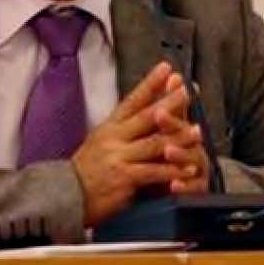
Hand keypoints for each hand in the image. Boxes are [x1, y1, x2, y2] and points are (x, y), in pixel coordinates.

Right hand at [71, 62, 198, 226]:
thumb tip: (144, 112)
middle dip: (169, 102)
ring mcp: (120, 157)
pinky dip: (172, 171)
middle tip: (186, 91)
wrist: (66, 195)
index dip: (150, 83)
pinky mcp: (125, 178)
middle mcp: (115, 138)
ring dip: (178, 137)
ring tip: (197, 131)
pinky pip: (154, 172)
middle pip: (147, 116)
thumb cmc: (86, 170)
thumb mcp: (100, 140)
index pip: (132, 99)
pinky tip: (187, 169)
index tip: (166, 68)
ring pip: (154, 143)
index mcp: (110, 126)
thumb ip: (122, 128)